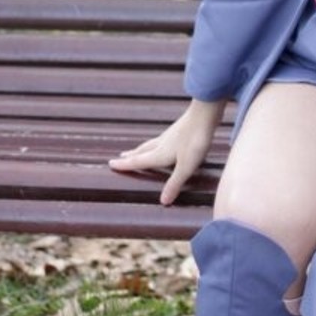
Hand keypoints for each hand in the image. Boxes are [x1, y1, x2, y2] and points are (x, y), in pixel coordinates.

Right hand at [109, 98, 225, 205]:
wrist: (204, 113)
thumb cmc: (195, 141)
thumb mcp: (186, 166)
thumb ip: (174, 183)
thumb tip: (162, 202)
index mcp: (159, 154)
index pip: (138, 161)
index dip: (125, 164)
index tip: (110, 163)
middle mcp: (161, 144)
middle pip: (142, 151)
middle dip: (131, 155)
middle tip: (120, 156)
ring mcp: (170, 135)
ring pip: (151, 143)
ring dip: (141, 148)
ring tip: (136, 150)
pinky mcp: (179, 129)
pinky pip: (161, 138)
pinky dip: (155, 142)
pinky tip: (163, 141)